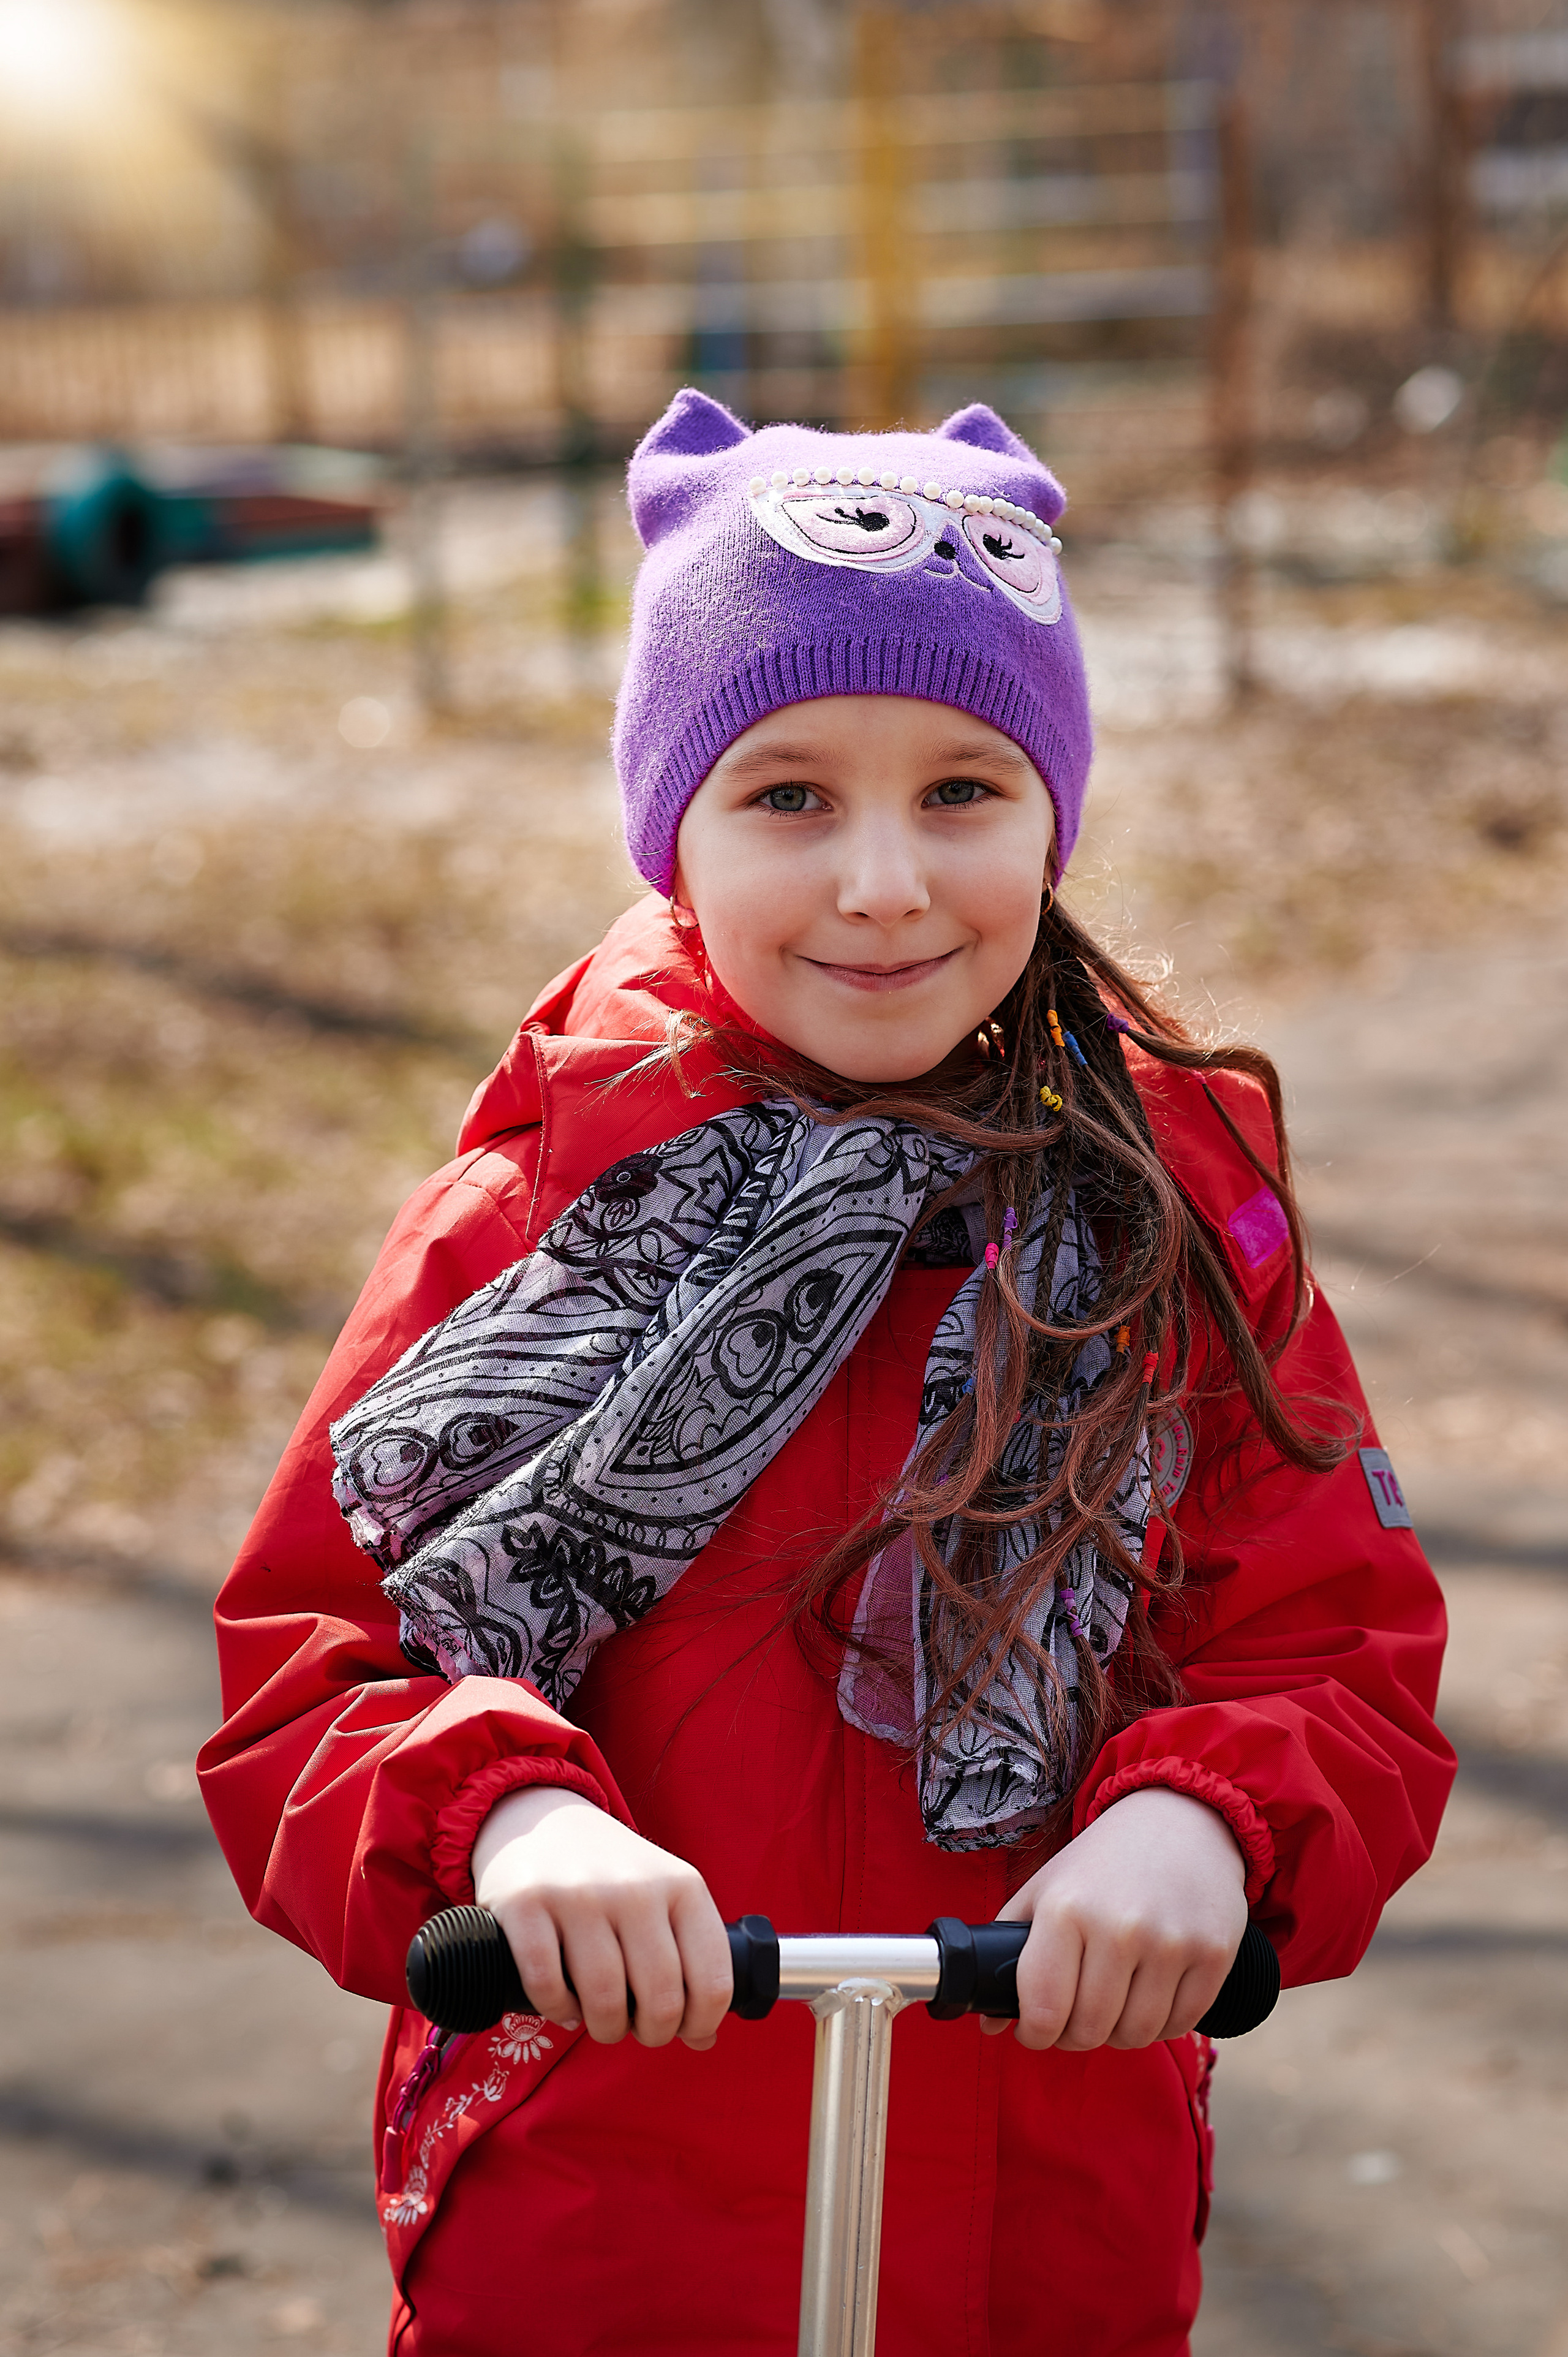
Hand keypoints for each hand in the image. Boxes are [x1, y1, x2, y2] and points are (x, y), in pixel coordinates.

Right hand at [471, 1786, 732, 2050]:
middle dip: (650, 2032)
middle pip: (660, 1999)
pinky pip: (547, 1985)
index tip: (685, 2032)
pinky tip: (562, 2002)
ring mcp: (579, 1893)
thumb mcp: (664, 1897)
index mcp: (683, 1886)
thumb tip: (704, 2039)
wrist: (540, 1817)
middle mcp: (636, 1887)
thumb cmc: (611, 1875)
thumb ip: (690, 1958)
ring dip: (605, 2027)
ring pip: (605, 2000)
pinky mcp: (527, 1902)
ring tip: (600, 2020)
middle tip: (636, 2028)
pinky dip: (557, 2009)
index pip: (713, 1981)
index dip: (701, 2025)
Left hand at [982, 1787, 1247, 2051]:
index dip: (1033, 2033)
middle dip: (1074, 2034)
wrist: (1182, 1820)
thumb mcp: (1046, 1887)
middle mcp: (1119, 1927)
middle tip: (1075, 2016)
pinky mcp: (1213, 1955)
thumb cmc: (1104, 1862)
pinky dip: (1161, 2023)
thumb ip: (1010, 1951)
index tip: (1035, 2029)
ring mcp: (1171, 1943)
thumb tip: (990, 2023)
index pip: (1043, 2009)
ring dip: (1119, 2032)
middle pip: (1089, 2030)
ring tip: (1113, 2002)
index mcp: (1066, 1908)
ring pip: (1135, 2035)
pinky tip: (1150, 1994)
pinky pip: (1180, 2025)